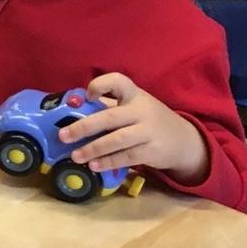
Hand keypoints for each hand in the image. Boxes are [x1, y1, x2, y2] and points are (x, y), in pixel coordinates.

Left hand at [58, 73, 209, 183]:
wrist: (183, 140)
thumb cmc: (147, 121)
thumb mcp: (132, 107)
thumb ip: (107, 106)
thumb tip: (72, 108)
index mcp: (134, 95)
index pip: (118, 81)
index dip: (100, 85)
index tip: (87, 96)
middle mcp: (142, 110)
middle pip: (110, 117)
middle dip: (84, 127)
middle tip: (63, 136)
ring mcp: (149, 131)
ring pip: (118, 140)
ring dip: (94, 149)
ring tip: (75, 156)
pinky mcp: (153, 150)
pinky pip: (127, 157)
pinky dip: (109, 162)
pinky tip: (94, 166)